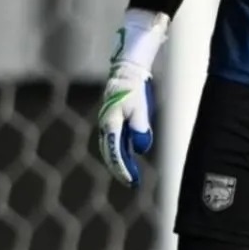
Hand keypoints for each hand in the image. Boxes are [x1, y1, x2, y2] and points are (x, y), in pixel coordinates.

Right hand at [96, 10, 167, 186]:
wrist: (128, 67)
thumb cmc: (135, 86)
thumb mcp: (141, 106)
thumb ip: (141, 127)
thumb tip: (141, 147)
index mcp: (111, 123)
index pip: (116, 152)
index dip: (123, 168)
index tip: (132, 181)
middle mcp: (107, 124)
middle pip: (111, 152)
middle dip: (120, 168)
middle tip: (132, 182)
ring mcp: (109, 120)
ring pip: (112, 145)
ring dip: (120, 160)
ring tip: (130, 173)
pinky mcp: (114, 115)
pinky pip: (116, 137)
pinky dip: (121, 148)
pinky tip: (129, 155)